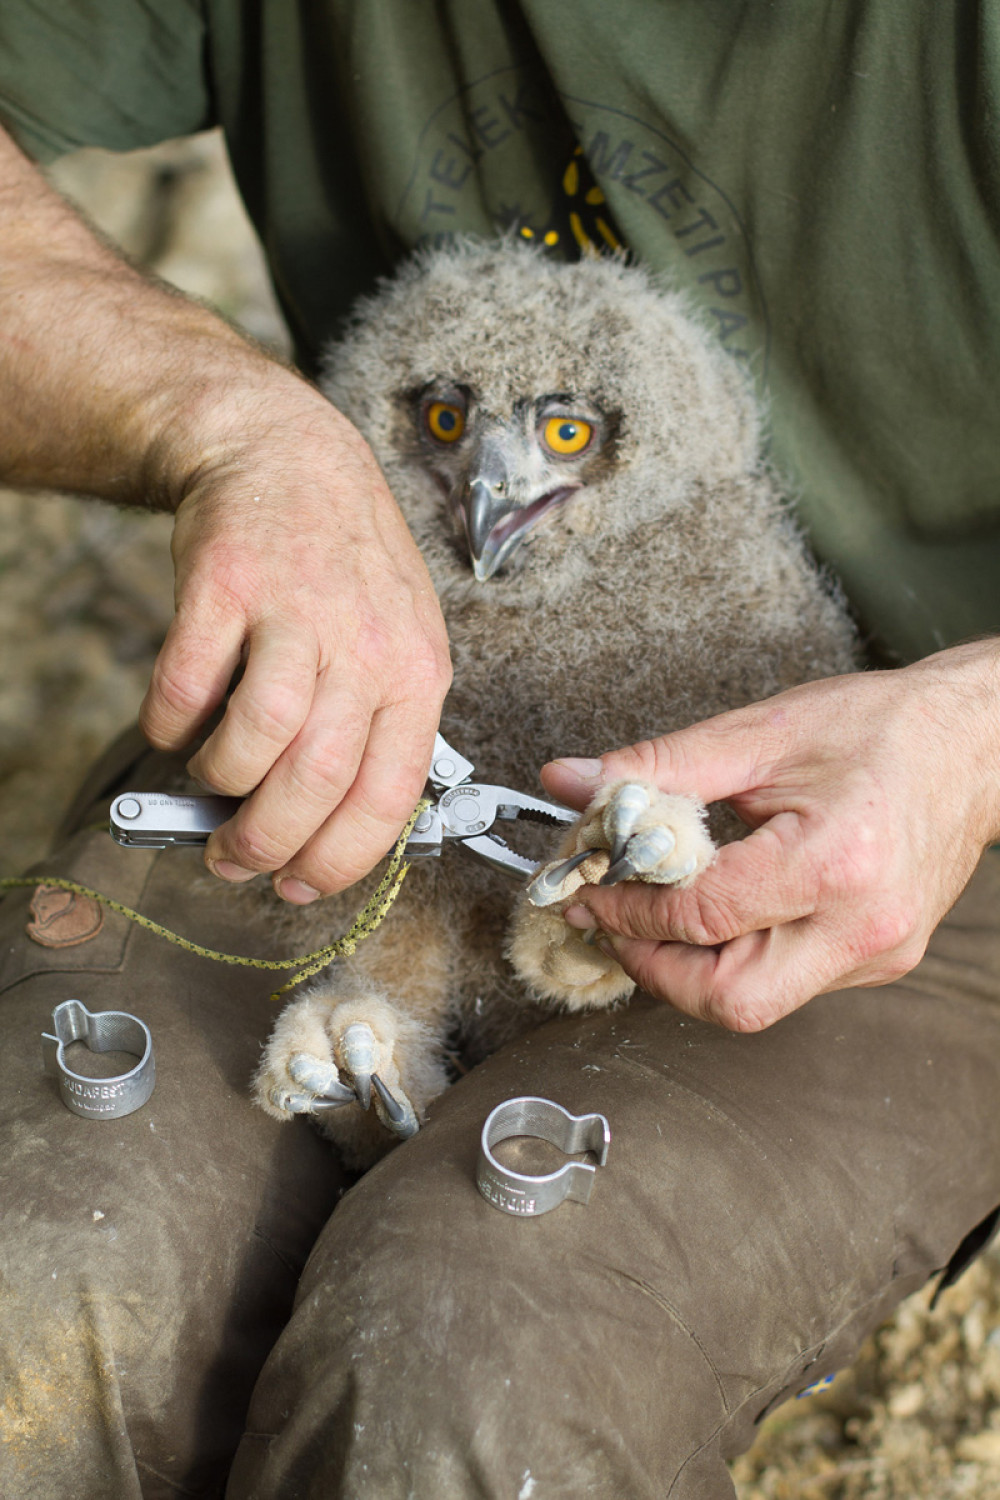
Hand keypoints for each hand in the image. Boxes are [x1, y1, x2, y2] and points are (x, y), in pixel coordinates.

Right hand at [0, 122, 448, 895]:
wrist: (288, 455)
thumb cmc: (346, 565)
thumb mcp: (398, 641)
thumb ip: (378, 729)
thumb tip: (334, 830)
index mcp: (418, 673)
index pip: (387, 797)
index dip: (338, 860)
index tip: (300, 888)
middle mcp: (365, 645)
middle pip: (314, 782)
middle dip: (266, 844)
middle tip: (235, 860)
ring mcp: (295, 611)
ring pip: (254, 742)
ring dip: (218, 785)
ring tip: (207, 785)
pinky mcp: (226, 584)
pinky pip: (187, 686)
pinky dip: (171, 725)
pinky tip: (174, 727)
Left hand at [540, 644, 999, 1030]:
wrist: (974, 744)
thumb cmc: (879, 729)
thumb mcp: (759, 733)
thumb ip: (658, 767)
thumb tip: (572, 783)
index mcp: (834, 861)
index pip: (702, 914)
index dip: (628, 908)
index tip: (588, 887)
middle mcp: (863, 926)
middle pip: (730, 1000)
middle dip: (653, 970)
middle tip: (613, 923)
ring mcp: (878, 955)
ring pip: (755, 1005)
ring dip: (689, 971)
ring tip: (655, 918)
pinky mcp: (882, 963)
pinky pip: (788, 986)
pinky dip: (736, 961)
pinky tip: (716, 917)